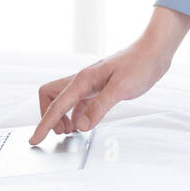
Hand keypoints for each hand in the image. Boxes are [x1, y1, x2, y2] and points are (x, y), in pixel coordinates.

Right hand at [28, 21, 188, 143]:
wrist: (154, 50)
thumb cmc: (140, 64)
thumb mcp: (121, 88)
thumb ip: (99, 107)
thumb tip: (81, 125)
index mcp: (84, 79)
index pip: (56, 105)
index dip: (44, 124)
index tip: (34, 140)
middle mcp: (83, 80)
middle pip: (50, 96)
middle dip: (49, 116)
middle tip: (61, 133)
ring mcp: (90, 83)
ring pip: (64, 100)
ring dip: (62, 116)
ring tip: (72, 131)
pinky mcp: (99, 87)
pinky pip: (78, 102)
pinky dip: (75, 114)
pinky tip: (83, 123)